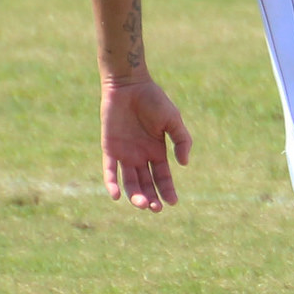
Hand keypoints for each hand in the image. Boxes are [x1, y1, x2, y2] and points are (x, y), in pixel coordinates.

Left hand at [100, 74, 192, 210]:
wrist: (129, 85)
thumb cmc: (153, 99)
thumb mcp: (173, 120)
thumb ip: (181, 140)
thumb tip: (184, 164)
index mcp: (157, 151)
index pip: (162, 177)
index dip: (168, 190)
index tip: (173, 202)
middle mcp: (141, 156)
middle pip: (146, 184)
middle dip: (151, 198)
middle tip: (155, 208)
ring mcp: (124, 154)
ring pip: (129, 181)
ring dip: (135, 195)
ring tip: (141, 204)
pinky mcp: (110, 148)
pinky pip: (109, 170)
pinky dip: (111, 183)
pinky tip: (116, 196)